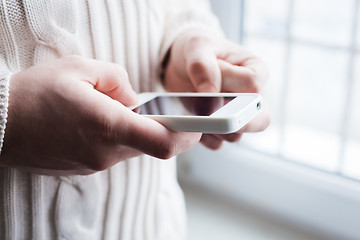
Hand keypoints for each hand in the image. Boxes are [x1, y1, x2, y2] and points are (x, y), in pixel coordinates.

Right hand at [0, 55, 200, 174]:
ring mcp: (95, 164)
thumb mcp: (82, 69)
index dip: (189, 134)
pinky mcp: (86, 168)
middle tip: (153, 106)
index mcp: (108, 126)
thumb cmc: (35, 93)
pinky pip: (114, 152)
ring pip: (132, 147)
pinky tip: (97, 121)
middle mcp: (105, 152)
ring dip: (134, 128)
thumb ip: (120, 82)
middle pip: (152, 144)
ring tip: (111, 107)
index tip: (198, 123)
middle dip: (159, 125)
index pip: (164, 143)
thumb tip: (136, 101)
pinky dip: (116, 137)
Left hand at [164, 30, 269, 148]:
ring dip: (213, 130)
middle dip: (235, 123)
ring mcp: (237, 116)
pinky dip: (201, 138)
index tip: (208, 91)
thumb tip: (209, 93)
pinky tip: (188, 124)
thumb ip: (203, 66)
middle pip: (260, 120)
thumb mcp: (197, 46)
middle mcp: (251, 97)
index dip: (230, 89)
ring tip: (192, 113)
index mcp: (255, 71)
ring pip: (236, 136)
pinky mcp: (220, 129)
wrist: (181, 63)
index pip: (253, 86)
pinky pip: (216, 143)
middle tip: (209, 118)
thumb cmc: (197, 49)